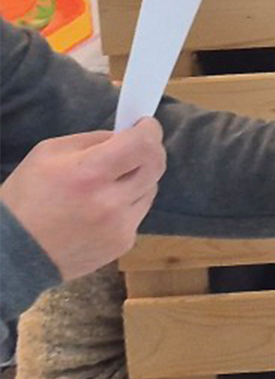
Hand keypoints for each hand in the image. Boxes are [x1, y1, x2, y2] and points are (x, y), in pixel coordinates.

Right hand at [0, 119, 165, 280]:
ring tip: (108, 183)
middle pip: (155, 166)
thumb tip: (125, 135)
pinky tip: (100, 209)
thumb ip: (92, 141)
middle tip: (137, 147)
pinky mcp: (123, 244)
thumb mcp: (47, 155)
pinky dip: (127, 204)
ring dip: (138, 179)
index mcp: (88, 174)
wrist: (12, 253)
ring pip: (150, 189)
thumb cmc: (25, 199)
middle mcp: (109, 202)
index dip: (149, 130)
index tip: (145, 125)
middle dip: (150, 151)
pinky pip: (138, 213)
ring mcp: (119, 226)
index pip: (142, 145)